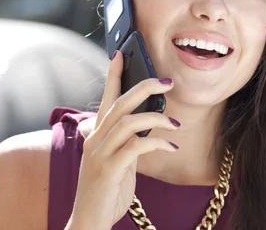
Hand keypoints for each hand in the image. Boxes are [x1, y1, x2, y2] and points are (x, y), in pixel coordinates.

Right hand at [68, 51, 179, 229]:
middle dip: (144, 87)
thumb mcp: (116, 160)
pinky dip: (157, 143)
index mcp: (97, 134)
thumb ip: (127, 141)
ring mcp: (100, 153)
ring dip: (156, 118)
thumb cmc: (106, 189)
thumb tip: (147, 124)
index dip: (113, 74)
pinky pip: (136, 147)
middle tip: (167, 82)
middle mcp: (95, 139)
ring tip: (176, 125)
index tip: (122, 53)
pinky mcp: (108, 169)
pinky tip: (171, 146)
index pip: (106, 97)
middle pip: (120, 103)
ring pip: (128, 122)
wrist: (90, 221)